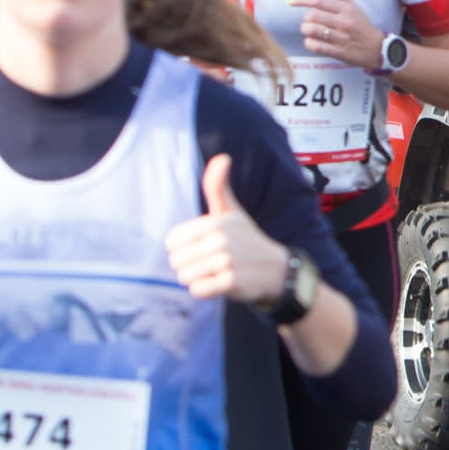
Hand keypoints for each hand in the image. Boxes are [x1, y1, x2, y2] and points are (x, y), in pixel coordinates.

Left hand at [165, 154, 288, 303]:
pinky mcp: (232, 282)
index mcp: (215, 222)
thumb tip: (222, 157)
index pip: (172, 241)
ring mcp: (228, 261)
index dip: (183, 248)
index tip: (202, 247)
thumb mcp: (231, 211)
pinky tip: (220, 284)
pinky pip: (198, 291)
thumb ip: (218, 187)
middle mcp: (221, 240)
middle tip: (210, 262)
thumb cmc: (246, 238)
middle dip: (189, 265)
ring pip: (185, 277)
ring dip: (197, 279)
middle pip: (176, 261)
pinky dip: (206, 291)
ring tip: (216, 272)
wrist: (276, 269)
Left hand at [292, 0, 383, 69]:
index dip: (302, 0)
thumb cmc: (360, 25)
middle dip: (306, 18)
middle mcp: (344, 22)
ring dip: (306, 30)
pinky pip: (317, 46)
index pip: (320, 1)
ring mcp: (341, 38)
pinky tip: (311, 41)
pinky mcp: (339, 52)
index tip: (290, 1)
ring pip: (313, 31)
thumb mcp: (352, 6)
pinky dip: (309, 43)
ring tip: (308, 30)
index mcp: (346, 9)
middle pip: (313, 16)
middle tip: (308, 20)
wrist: (375, 48)